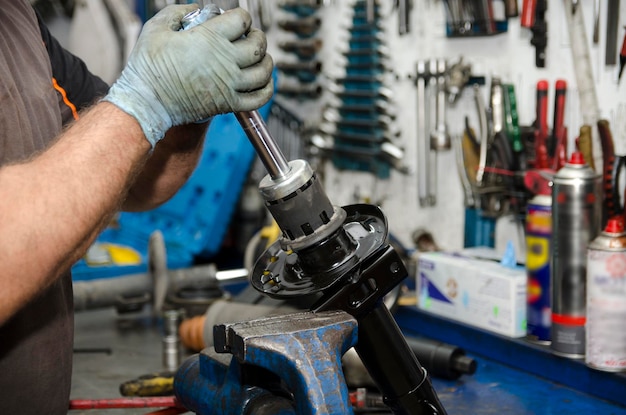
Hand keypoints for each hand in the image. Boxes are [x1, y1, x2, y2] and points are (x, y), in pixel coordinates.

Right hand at [103, 4, 273, 146]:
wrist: (147, 102)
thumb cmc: (148, 66)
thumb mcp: (156, 28)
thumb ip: (177, 13)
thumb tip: (193, 8)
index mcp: (210, 38)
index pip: (242, 20)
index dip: (243, 17)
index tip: (237, 21)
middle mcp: (225, 61)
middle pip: (258, 45)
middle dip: (258, 38)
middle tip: (252, 37)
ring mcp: (229, 84)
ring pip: (263, 71)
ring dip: (266, 62)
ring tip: (260, 59)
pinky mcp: (228, 104)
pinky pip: (258, 98)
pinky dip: (267, 89)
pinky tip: (264, 83)